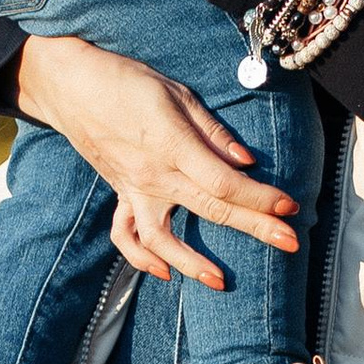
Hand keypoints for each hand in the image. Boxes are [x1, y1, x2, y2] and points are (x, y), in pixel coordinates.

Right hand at [11, 35, 299, 291]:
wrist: (71, 85)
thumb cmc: (126, 81)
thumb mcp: (176, 94)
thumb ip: (212, 132)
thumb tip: (246, 161)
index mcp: (174, 146)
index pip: (226, 182)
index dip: (261, 197)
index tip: (290, 206)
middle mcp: (154, 175)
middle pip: (211, 209)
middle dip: (255, 227)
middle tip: (292, 243)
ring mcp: (133, 189)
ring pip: (161, 238)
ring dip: (191, 264)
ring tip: (220, 282)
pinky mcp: (120, 193)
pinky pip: (126, 234)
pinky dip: (142, 258)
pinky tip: (165, 272)